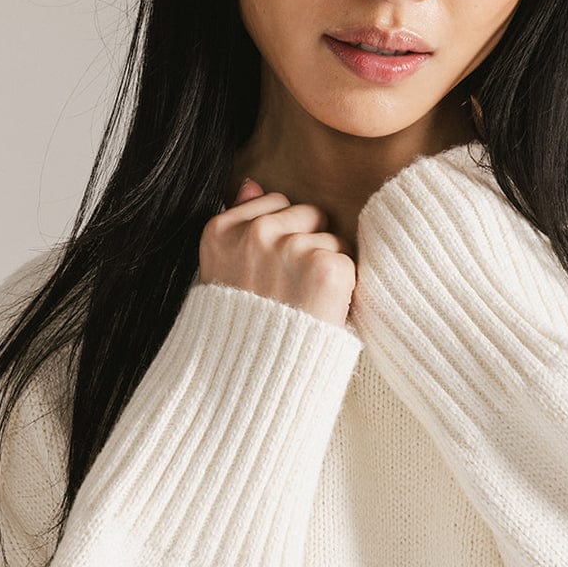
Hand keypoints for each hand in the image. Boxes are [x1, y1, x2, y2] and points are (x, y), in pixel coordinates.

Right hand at [198, 179, 355, 328]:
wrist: (250, 383)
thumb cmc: (238, 330)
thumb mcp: (221, 272)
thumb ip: (237, 223)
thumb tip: (251, 183)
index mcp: (220, 230)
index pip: (274, 202)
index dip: (278, 237)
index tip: (268, 273)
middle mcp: (254, 233)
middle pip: (307, 213)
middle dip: (304, 243)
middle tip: (288, 290)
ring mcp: (289, 248)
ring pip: (330, 236)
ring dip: (324, 264)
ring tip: (301, 303)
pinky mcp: (324, 266)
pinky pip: (347, 258)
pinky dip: (341, 286)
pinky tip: (318, 310)